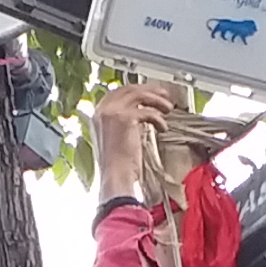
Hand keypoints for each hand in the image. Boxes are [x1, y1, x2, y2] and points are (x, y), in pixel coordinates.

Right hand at [94, 80, 183, 201]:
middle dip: (149, 91)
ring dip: (157, 100)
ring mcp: (113, 112)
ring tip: (168, 108)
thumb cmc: (117, 166)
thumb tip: (139, 114)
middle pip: (129, 89)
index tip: (150, 94)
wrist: (115, 177)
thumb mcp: (115, 139)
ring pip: (139, 95)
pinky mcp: (125, 118)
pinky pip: (147, 111)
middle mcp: (102, 110)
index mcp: (97, 114)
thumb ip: (122, 124)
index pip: (118, 92)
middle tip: (164, 96)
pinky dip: (158, 119)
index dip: (136, 91)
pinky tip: (163, 127)